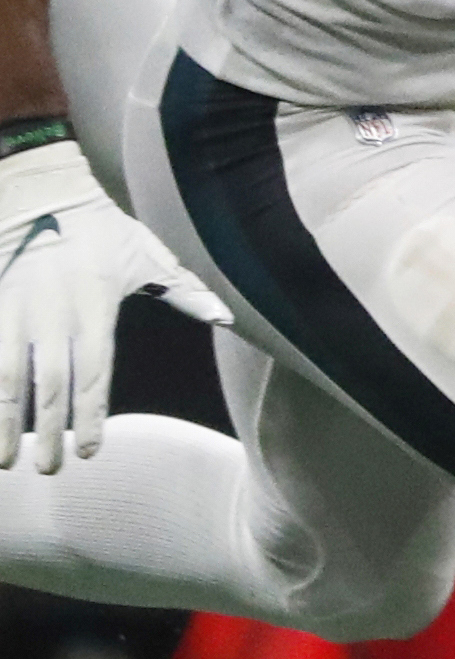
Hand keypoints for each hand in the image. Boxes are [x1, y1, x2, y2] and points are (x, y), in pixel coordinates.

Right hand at [0, 135, 228, 471]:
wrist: (41, 189)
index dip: (89, 418)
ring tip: (5, 461)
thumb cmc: (100, 226)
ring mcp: (15, 312)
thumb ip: (186, 290)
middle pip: (51, 388)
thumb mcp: (149, 253)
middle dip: (48, 433)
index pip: (94, 377)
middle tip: (47, 468)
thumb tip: (228, 318)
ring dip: (3, 423)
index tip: (88, 451)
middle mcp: (54, 317)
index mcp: (95, 310)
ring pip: (7, 379)